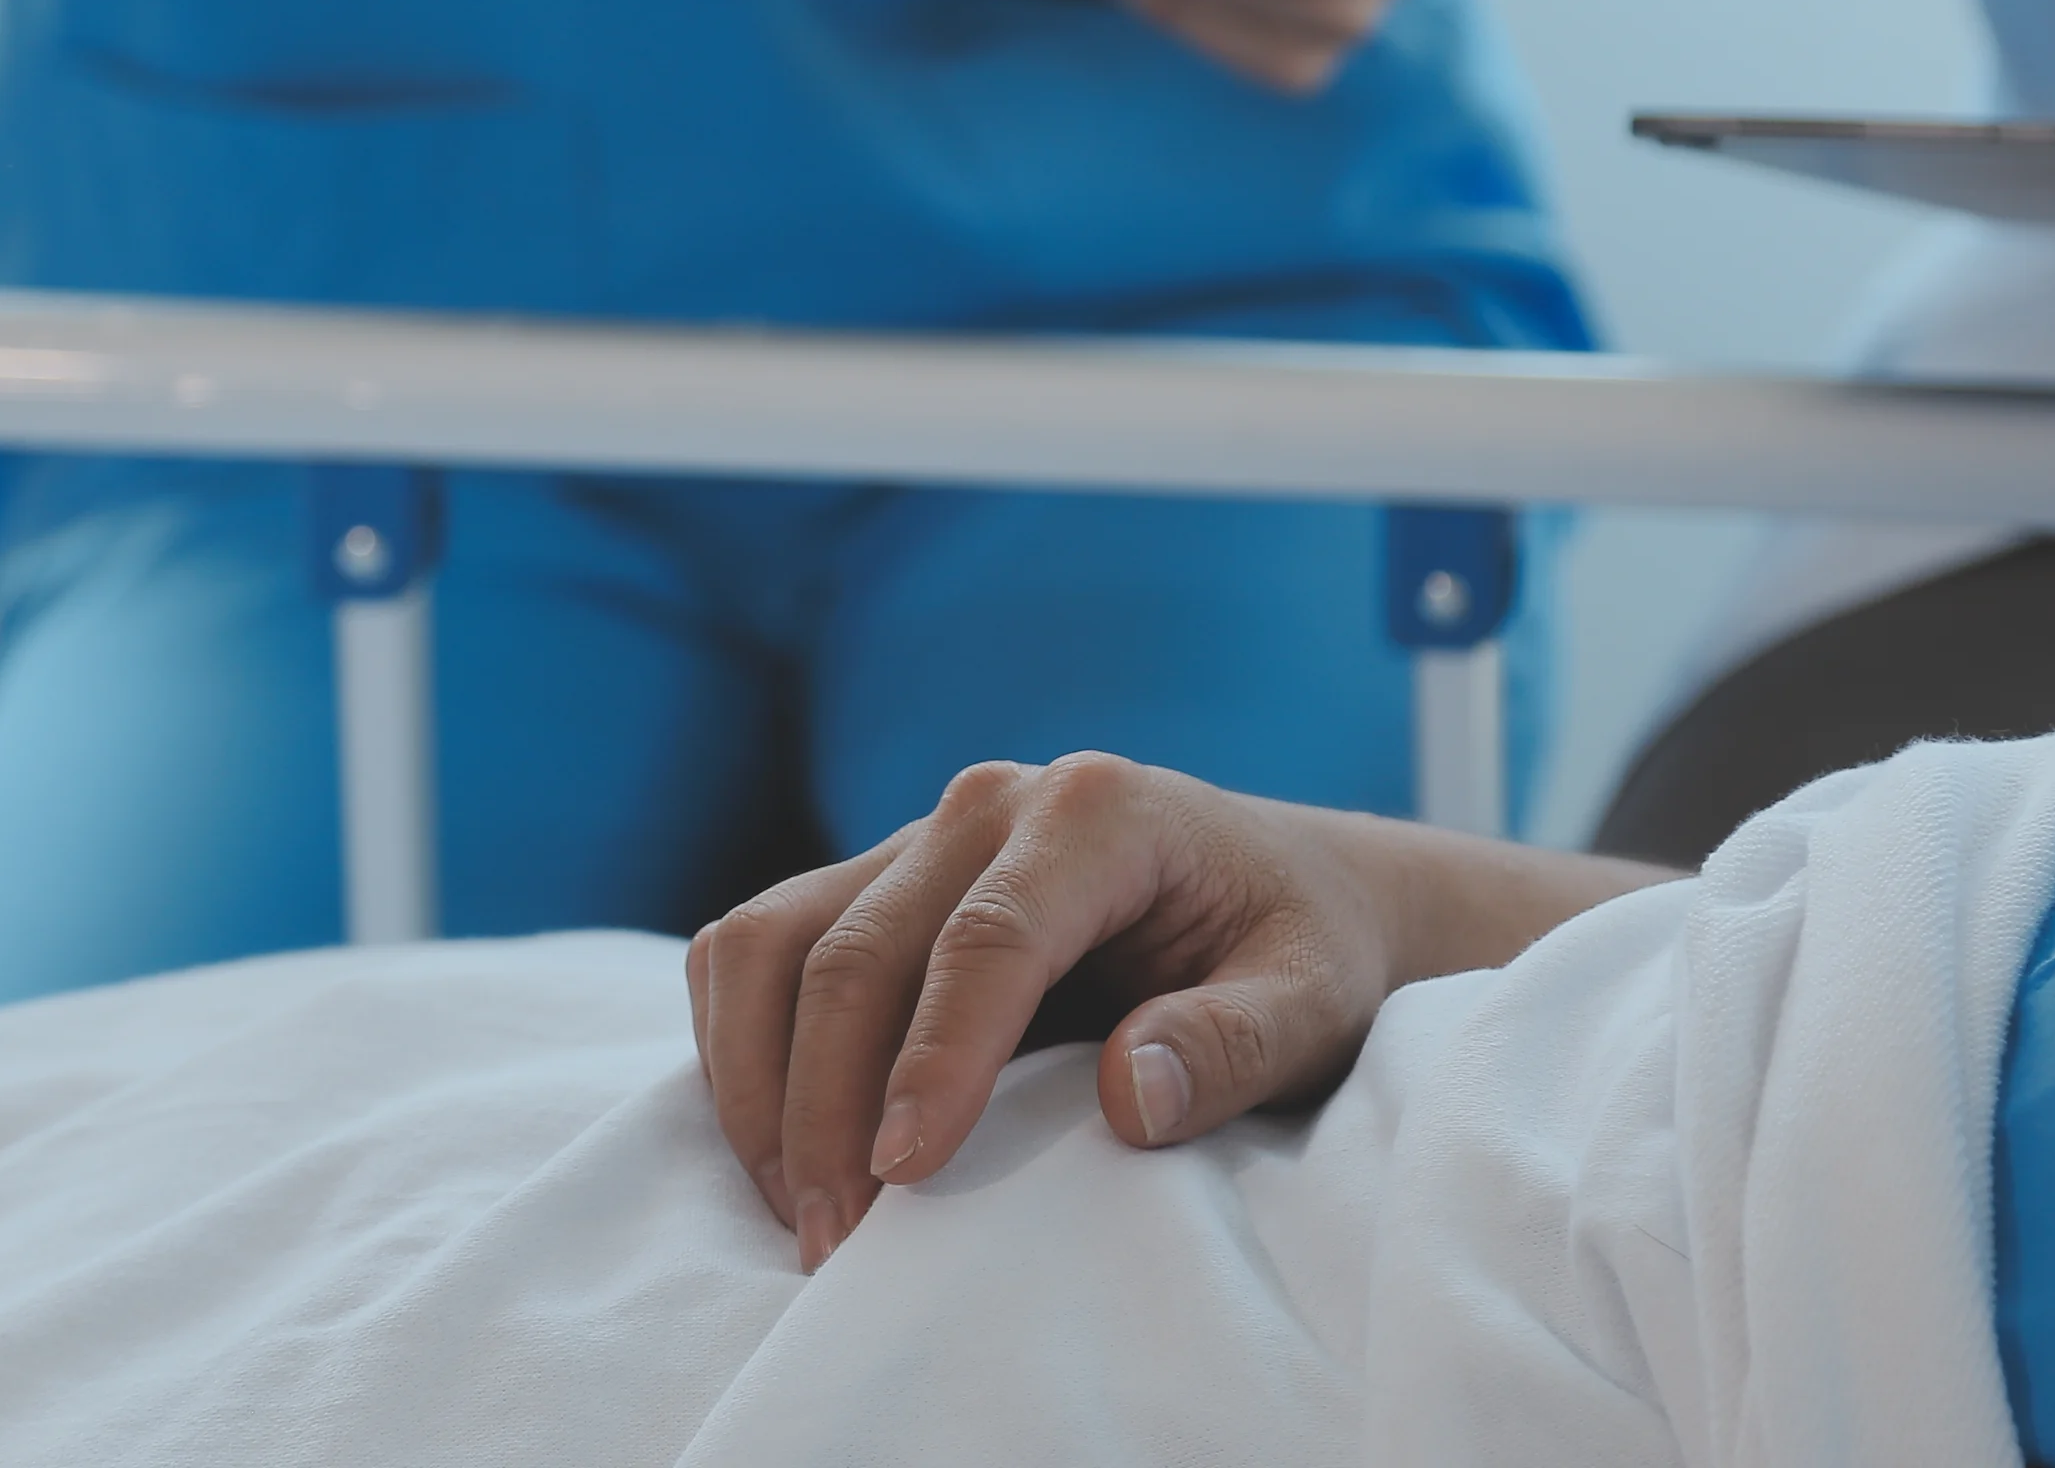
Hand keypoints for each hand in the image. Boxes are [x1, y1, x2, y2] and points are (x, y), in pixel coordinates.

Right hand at [685, 753, 1671, 1271]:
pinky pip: (755, 947)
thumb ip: (1234, 1042)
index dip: (935, 1059)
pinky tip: (780, 1153)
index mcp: (1097, 810)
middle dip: (829, 1105)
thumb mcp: (1313, 1001)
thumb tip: (1128, 1095)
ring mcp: (916, 840)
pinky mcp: (869, 885)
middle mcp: (988, 805)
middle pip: (859, 948)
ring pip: (775, 942)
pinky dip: (740, 1049)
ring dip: (764, 1084)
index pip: (986, 936)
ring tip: (803, 1218)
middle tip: (838, 1248)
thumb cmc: (1299, 952)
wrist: (1281, 894)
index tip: (905, 1176)